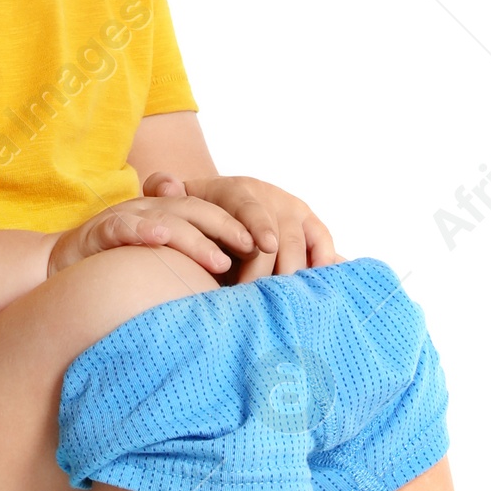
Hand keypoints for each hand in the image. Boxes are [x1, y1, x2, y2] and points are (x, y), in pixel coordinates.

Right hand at [46, 191, 260, 280]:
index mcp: (172, 214)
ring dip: (196, 238)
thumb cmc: (121, 266)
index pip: (214, 211)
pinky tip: (158, 239)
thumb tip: (239, 284)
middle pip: (199, 209)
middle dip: (230, 228)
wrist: (63, 263)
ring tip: (220, 259)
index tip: (270, 246)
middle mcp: (153, 208)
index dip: (241, 224)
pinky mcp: (101, 230)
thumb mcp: (164, 263)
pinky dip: (143, 230)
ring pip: (168, 218)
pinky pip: (125, 227)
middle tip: (256, 248)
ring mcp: (128, 216)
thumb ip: (196, 264)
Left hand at [139, 171, 341, 280]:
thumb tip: (168, 185)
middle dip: (271, 269)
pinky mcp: (313, 229)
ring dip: (296, 276)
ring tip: (286, 305)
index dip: (259, 226)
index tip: (264, 246)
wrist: (225, 206)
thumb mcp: (179, 197)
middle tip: (259, 300)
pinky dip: (326, 266)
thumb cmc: (197, 211)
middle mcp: (273, 199)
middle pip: (279, 236)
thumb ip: (163, 188)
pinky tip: (322, 290)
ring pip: (304, 246)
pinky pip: (325, 247)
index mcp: (239, 190)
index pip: (251, 208)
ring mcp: (296, 214)